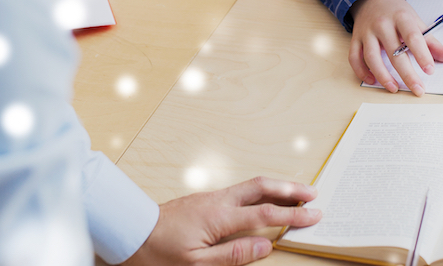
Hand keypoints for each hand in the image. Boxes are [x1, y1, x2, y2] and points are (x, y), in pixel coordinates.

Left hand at [121, 177, 320, 265]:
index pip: (265, 214)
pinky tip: (264, 197)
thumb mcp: (195, 265)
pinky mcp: (205, 199)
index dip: (292, 215)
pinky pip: (241, 190)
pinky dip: (260, 190)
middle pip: (263, 187)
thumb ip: (233, 255)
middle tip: (313, 193)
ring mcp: (212, 197)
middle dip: (291, 189)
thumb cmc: (157, 252)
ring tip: (296, 192)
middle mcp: (218, 201)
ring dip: (277, 187)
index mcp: (219, 217)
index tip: (313, 215)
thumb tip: (266, 246)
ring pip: (252, 185)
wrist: (129, 232)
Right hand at [348, 0, 442, 95]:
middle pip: (394, 52)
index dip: (422, 54)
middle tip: (418, 89)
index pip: (413, 37)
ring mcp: (367, 32)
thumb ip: (431, 41)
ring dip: (383, 76)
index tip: (430, 70)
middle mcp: (382, 24)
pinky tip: (373, 80)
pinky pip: (355, 58)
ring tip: (394, 88)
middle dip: (407, 74)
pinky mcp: (356, 39)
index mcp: (401, 18)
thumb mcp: (415, 21)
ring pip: (372, 57)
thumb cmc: (396, 12)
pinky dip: (362, 71)